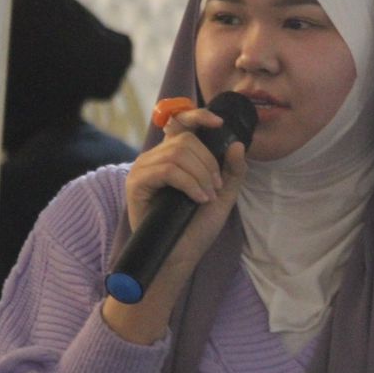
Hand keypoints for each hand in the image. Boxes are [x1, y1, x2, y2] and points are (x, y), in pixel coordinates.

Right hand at [122, 107, 247, 275]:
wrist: (181, 255)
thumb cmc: (197, 227)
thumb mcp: (223, 195)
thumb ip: (233, 170)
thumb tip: (237, 144)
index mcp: (172, 156)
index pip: (181, 122)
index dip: (198, 116)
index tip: (219, 123)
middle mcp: (155, 158)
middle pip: (185, 139)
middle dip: (208, 162)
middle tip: (216, 187)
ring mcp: (143, 169)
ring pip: (177, 153)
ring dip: (201, 175)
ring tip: (207, 196)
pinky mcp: (136, 183)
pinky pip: (167, 170)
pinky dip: (188, 183)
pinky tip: (198, 199)